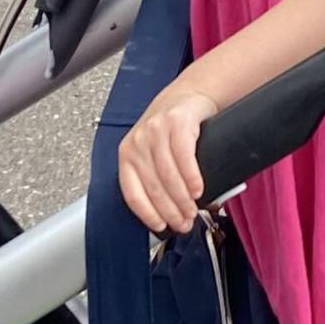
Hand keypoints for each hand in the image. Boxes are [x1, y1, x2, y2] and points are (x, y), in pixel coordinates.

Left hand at [118, 89, 220, 234]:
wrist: (186, 97)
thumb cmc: (169, 130)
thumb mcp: (151, 153)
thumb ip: (153, 178)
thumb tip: (168, 214)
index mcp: (127, 155)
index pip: (132, 193)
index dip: (148, 215)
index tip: (162, 227)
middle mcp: (137, 143)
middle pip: (154, 187)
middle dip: (171, 212)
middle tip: (185, 223)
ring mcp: (156, 131)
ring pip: (168, 176)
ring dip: (183, 200)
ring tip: (193, 210)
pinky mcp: (176, 123)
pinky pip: (183, 157)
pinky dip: (192, 178)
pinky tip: (197, 189)